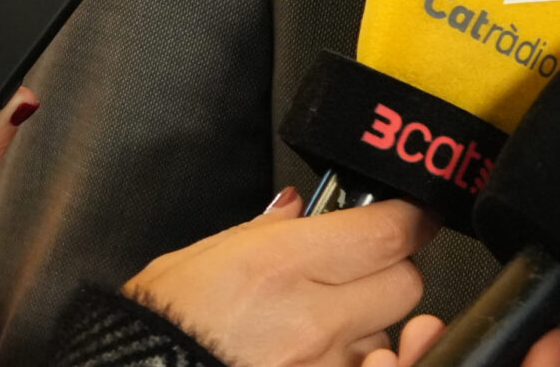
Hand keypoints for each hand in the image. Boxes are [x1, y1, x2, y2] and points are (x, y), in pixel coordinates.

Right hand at [125, 189, 435, 366]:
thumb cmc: (152, 334)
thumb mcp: (195, 262)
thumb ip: (261, 230)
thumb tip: (301, 208)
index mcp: (280, 267)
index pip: (391, 231)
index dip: (407, 219)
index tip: (405, 216)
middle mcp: (311, 322)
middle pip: (404, 283)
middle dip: (387, 270)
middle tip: (354, 271)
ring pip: (389, 336)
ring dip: (369, 326)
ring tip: (323, 326)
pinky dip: (361, 362)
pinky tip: (344, 356)